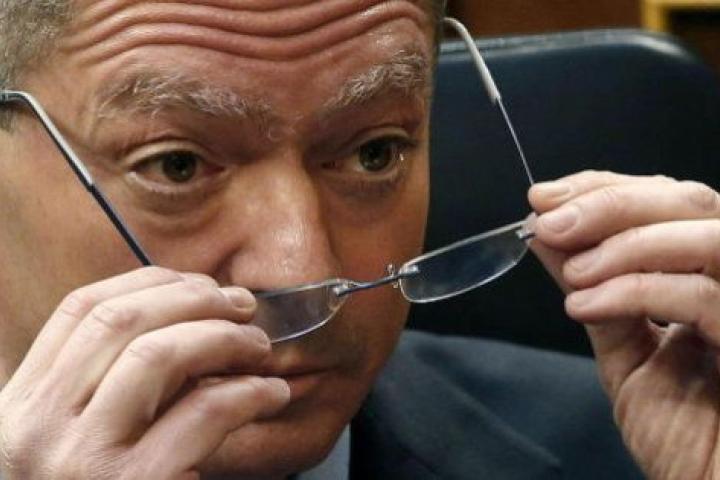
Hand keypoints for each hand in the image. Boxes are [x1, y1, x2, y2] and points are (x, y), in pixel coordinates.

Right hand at [0, 267, 289, 479]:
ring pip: (158, 355)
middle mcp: (37, 427)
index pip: (81, 309)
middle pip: (122, 320)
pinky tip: (270, 393)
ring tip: (258, 347)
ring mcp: (80, 459)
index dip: (148, 282)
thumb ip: (104, 387)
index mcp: (20, 405)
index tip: (197, 283)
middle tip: (242, 305)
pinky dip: (248, 392)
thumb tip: (181, 322)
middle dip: (194, 299)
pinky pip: (202, 413)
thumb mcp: (72, 437)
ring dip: (222, 337)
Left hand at [529, 171, 719, 479]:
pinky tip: (586, 305)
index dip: (606, 188)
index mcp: (709, 275)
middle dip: (610, 203)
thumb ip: (594, 290)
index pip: (667, 202)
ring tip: (574, 272)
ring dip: (625, 242)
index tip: (544, 198)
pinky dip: (637, 290)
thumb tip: (547, 234)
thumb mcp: (625, 352)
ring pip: (709, 235)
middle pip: (692, 201)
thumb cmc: (685, 436)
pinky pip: (706, 296)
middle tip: (547, 222)